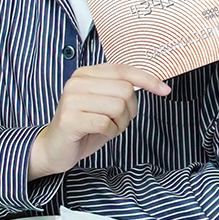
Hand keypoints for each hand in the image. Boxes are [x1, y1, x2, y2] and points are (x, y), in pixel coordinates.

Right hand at [28, 62, 171, 178]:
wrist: (54, 149)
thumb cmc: (82, 127)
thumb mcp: (103, 103)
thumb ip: (120, 91)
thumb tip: (152, 84)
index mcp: (85, 74)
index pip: (123, 70)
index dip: (147, 80)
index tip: (165, 90)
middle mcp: (77, 82)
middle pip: (125, 90)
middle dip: (129, 111)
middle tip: (118, 122)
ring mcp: (71, 100)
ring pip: (118, 107)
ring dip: (120, 123)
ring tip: (107, 128)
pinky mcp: (70, 119)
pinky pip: (106, 123)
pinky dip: (110, 132)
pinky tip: (99, 134)